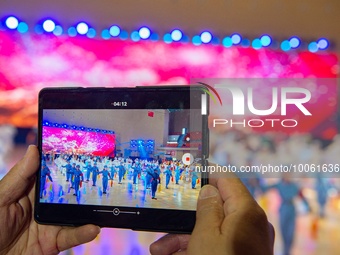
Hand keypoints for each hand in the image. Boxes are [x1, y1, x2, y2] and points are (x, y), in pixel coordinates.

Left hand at [0, 145, 99, 254]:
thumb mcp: (1, 198)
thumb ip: (19, 176)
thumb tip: (34, 149)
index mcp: (30, 191)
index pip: (51, 172)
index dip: (64, 160)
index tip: (81, 148)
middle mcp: (44, 205)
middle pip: (68, 191)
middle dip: (84, 183)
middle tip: (101, 173)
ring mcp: (51, 223)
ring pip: (76, 213)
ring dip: (90, 208)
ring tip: (102, 202)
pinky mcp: (55, 241)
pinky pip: (72, 236)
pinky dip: (84, 233)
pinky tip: (92, 228)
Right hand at [150, 177, 273, 254]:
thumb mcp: (205, 234)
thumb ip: (207, 206)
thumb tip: (209, 189)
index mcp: (246, 212)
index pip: (227, 181)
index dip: (209, 173)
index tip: (192, 169)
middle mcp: (250, 224)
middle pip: (215, 209)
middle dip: (187, 216)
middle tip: (166, 219)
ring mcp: (246, 241)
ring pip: (211, 229)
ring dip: (185, 237)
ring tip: (160, 249)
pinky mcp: (240, 253)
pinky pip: (216, 243)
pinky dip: (196, 247)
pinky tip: (173, 254)